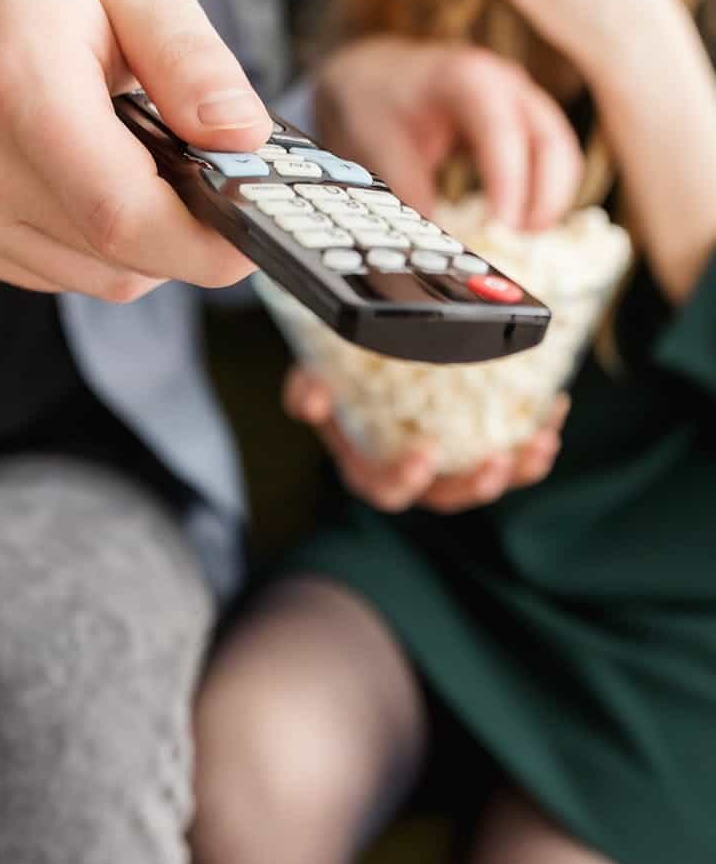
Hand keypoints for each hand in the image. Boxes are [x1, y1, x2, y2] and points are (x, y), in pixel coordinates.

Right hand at [0, 0, 271, 297]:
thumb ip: (191, 60)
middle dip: (187, 237)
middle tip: (212, 182)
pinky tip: (94, 179)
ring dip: (142, 242)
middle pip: (117, 258)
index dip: (206, 244)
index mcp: (19, 86)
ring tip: (144, 165)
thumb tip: (246, 137)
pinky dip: (95, 243)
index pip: (125, 215)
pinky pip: (52, 269)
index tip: (254, 233)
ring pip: (91, 275)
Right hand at [284, 366, 569, 513]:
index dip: (406, 479)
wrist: (363, 365)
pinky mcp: (480, 445)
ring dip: (519, 468)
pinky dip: (536, 434)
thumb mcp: (312, 378)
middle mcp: (413, 476)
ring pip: (487, 480)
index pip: (387, 490)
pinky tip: (556, 407)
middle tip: (497, 463)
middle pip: (447, 497)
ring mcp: (450, 465)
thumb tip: (312, 398)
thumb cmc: (337, 377)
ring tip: (542, 441)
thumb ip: (307, 388)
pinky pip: (513, 451)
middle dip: (476, 486)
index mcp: (369, 468)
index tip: (426, 454)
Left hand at [315, 38, 581, 228]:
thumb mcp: (380, 144)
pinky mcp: (525, 120)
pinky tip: (522, 223)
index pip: (502, 131)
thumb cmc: (378, 100)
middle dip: (546, 196)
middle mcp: (506, 84)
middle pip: (552, 141)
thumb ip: (408, 190)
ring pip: (560, 151)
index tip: (503, 227)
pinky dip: (544, 191)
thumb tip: (433, 242)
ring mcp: (522, 100)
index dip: (509, 182)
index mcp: (468, 78)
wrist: (376, 72)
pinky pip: (551, 157)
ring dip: (551, 198)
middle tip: (521, 242)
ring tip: (522, 239)